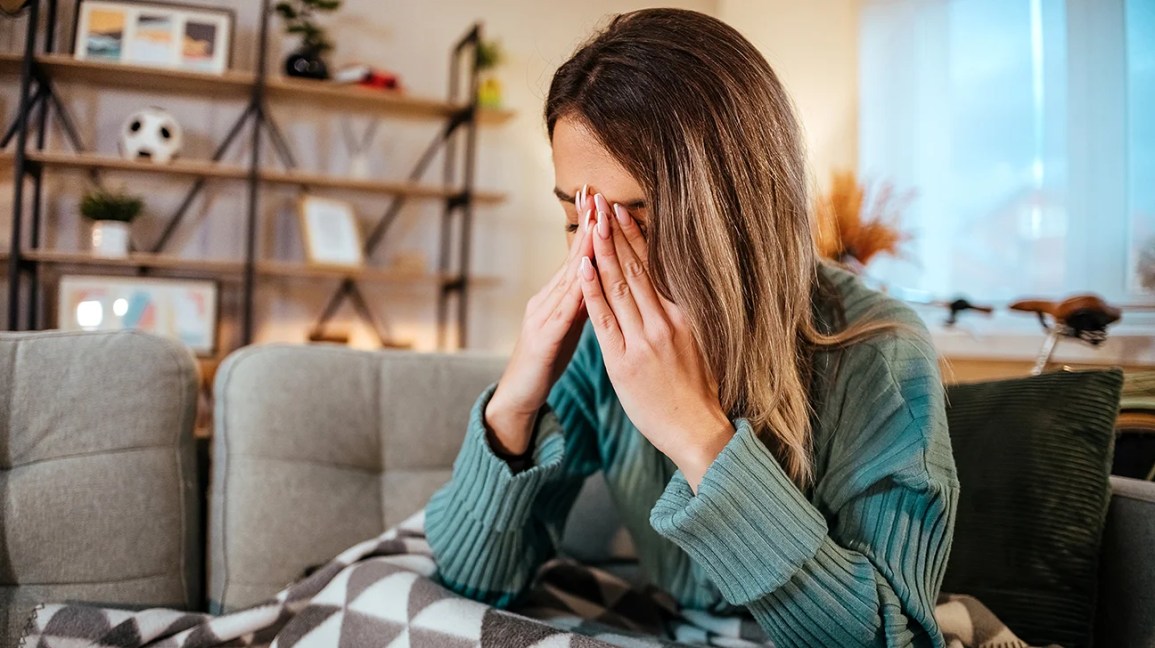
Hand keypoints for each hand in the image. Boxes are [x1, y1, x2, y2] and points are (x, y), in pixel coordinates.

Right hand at [486, 188, 594, 454]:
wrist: (517, 396)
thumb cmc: (546, 362)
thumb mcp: (570, 327)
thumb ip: (585, 302)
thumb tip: (606, 279)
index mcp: (559, 297)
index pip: (580, 256)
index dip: (592, 227)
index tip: (603, 198)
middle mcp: (547, 299)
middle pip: (573, 257)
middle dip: (586, 225)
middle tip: (596, 192)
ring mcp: (542, 316)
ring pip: (569, 278)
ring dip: (583, 248)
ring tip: (596, 220)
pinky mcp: (544, 338)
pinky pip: (563, 311)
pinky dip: (576, 291)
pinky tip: (586, 274)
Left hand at [580, 194, 733, 490]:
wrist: (698, 430)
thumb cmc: (700, 391)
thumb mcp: (701, 344)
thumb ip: (684, 316)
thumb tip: (673, 290)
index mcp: (683, 316)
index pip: (655, 269)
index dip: (636, 238)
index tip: (623, 211)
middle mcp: (664, 322)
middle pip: (635, 269)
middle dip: (615, 234)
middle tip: (600, 204)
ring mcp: (643, 340)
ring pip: (618, 287)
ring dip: (602, 252)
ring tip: (589, 224)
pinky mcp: (623, 362)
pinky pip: (604, 320)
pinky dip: (592, 292)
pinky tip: (582, 268)